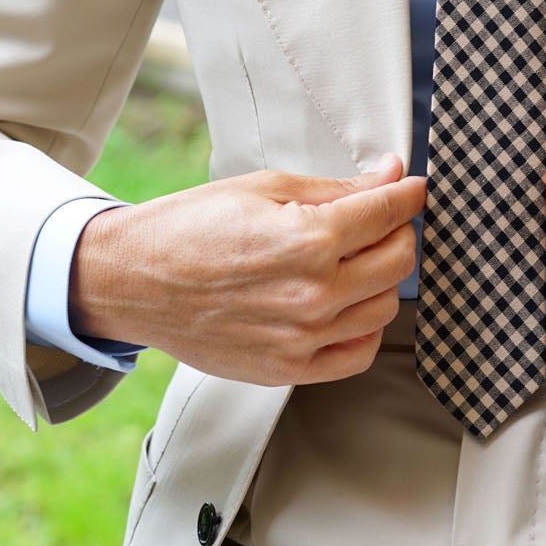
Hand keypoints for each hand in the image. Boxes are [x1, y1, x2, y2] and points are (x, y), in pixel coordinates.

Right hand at [72, 153, 425, 385]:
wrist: (133, 281)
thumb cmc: (192, 227)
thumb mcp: (265, 188)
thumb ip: (337, 188)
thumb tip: (392, 177)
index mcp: (308, 239)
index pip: (390, 213)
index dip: (408, 194)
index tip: (412, 188)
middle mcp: (313, 294)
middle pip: (399, 262)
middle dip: (397, 232)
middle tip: (376, 220)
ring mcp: (304, 338)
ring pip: (385, 308)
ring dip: (380, 280)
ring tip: (350, 260)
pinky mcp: (289, 369)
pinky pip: (358, 354)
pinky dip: (363, 328)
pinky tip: (343, 304)